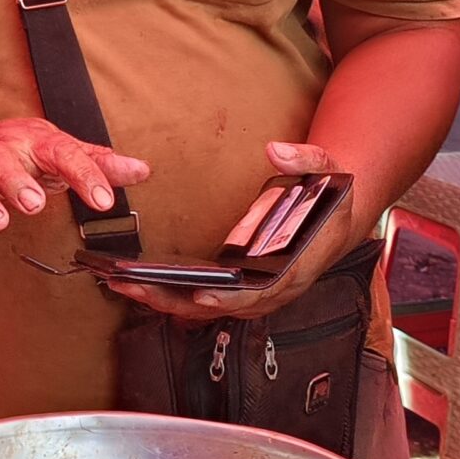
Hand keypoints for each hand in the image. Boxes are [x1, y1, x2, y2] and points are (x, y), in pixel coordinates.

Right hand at [0, 117, 150, 264]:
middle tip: (34, 204)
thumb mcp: (58, 151)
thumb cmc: (16, 152)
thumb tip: (142, 169)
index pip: (60, 151)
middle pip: (1, 160)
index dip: (83, 173)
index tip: (103, 199)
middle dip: (15, 181)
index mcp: (32, 140)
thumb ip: (99, 163)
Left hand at [102, 142, 359, 322]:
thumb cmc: (333, 199)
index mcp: (297, 268)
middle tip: (136, 289)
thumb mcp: (331, 172)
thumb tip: (275, 150)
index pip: (262, 292)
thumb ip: (307, 159)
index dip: (232, 296)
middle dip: (178, 301)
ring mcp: (255, 293)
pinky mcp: (239, 287)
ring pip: (207, 308)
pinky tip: (137, 283)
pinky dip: (171, 294)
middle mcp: (274, 288)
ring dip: (166, 301)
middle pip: (222, 308)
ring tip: (123, 286)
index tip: (202, 293)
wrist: (336, 220)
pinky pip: (203, 298)